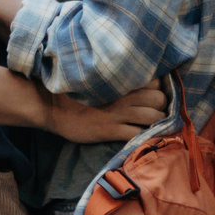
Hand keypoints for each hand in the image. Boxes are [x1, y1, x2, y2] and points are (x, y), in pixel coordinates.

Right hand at [41, 83, 171, 144]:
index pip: (156, 81)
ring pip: (154, 117)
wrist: (53, 106)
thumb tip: (139, 77)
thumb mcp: (99, 78)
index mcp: (121, 80)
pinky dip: (144, 137)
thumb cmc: (76, 92)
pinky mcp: (110, 130)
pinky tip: (141, 136)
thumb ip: (119, 77)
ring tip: (150, 125)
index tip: (154, 94)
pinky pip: (138, 135)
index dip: (159, 88)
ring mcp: (118, 113)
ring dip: (156, 122)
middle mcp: (123, 95)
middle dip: (161, 106)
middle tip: (154, 111)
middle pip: (160, 98)